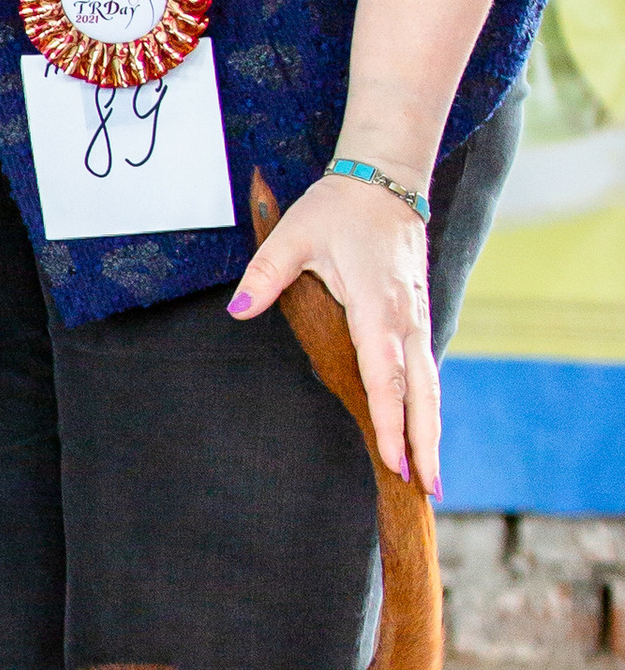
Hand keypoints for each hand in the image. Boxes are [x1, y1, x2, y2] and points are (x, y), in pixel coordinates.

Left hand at [228, 170, 437, 489]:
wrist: (385, 179)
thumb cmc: (337, 209)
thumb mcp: (292, 235)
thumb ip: (266, 274)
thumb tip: (238, 309)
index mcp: (377, 308)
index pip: (386, 377)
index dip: (390, 421)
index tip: (394, 461)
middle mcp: (405, 320)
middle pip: (422, 393)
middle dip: (425, 443)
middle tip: (429, 490)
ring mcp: (417, 319)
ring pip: (431, 385)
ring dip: (431, 430)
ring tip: (432, 477)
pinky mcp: (417, 317)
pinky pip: (426, 370)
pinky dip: (428, 405)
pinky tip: (424, 433)